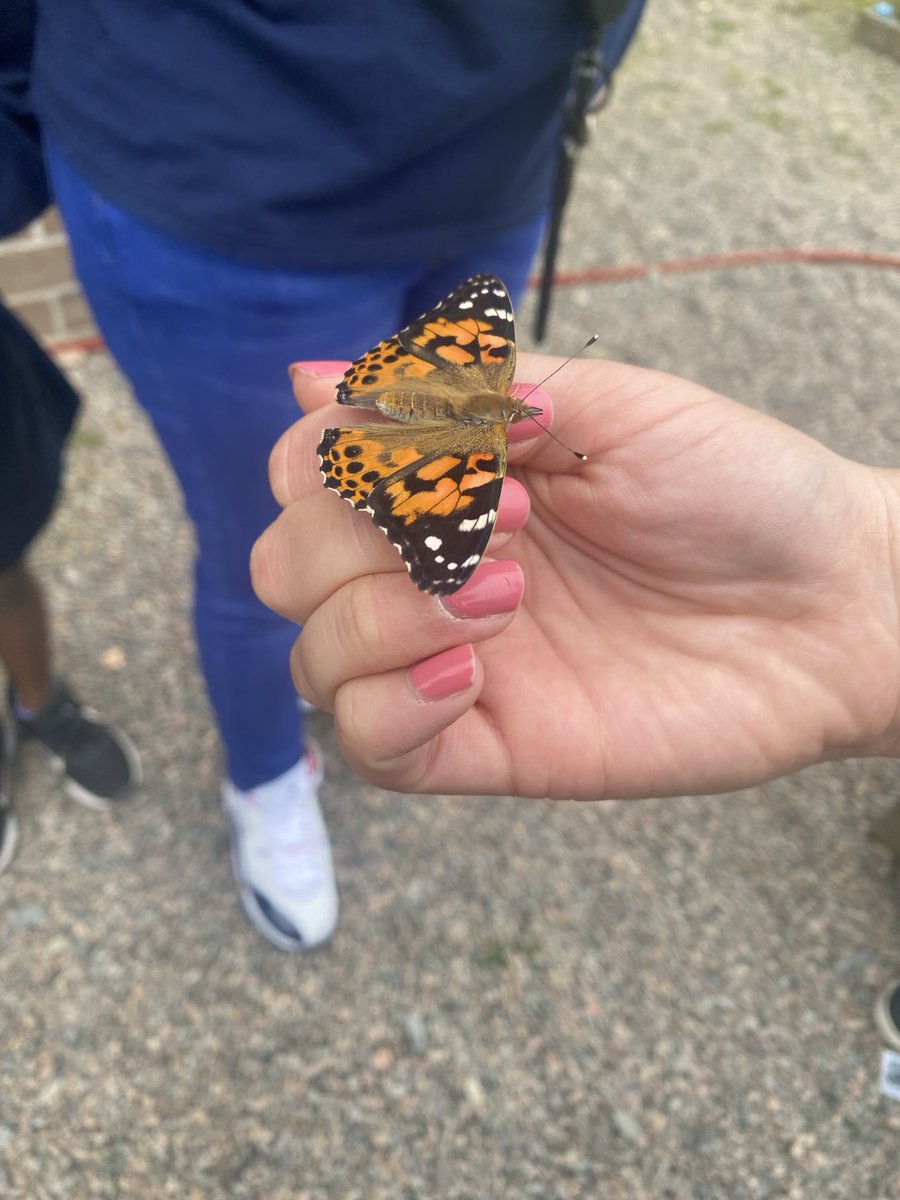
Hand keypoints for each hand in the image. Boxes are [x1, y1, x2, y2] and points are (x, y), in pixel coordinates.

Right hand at [252, 354, 899, 799]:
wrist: (831, 605)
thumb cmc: (735, 487)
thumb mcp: (605, 405)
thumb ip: (459, 393)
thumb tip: (309, 378)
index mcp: (451, 484)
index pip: (307, 475)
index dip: (342, 461)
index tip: (463, 453)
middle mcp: (433, 572)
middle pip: (287, 565)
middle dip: (364, 536)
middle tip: (501, 524)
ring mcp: (451, 662)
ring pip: (313, 657)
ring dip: (385, 616)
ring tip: (508, 597)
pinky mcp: (484, 746)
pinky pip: (370, 748)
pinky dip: (392, 705)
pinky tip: (473, 674)